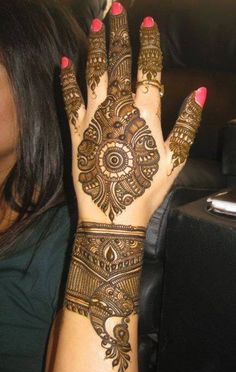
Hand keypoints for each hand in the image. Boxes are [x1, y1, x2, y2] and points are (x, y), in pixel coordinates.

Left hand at [60, 2, 205, 227]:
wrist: (113, 213)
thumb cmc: (147, 188)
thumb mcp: (176, 158)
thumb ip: (188, 123)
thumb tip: (199, 93)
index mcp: (146, 113)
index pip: (149, 68)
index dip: (149, 43)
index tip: (146, 23)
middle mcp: (119, 107)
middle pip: (119, 62)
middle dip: (119, 33)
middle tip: (115, 10)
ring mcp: (95, 117)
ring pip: (94, 72)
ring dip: (95, 46)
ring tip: (96, 25)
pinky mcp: (76, 129)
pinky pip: (69, 98)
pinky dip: (67, 78)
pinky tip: (65, 61)